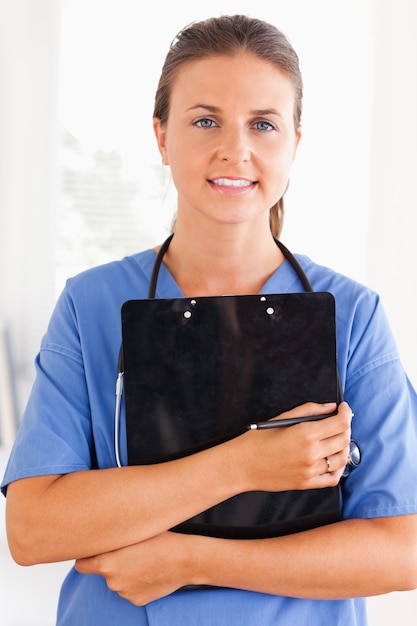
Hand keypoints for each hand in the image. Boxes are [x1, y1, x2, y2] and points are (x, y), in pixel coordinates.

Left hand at [75, 531, 195, 604]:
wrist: (185, 559)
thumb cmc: (161, 540)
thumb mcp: (132, 531)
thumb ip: (111, 537)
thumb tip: (97, 536)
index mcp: (106, 563)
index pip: (81, 564)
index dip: (86, 556)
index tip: (93, 550)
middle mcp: (112, 581)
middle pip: (102, 570)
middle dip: (111, 561)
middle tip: (129, 549)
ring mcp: (125, 593)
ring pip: (118, 579)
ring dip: (125, 571)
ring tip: (144, 558)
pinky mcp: (138, 600)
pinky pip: (131, 589)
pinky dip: (137, 581)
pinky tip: (150, 570)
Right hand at [231, 401, 351, 492]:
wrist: (242, 465)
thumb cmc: (258, 440)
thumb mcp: (282, 418)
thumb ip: (309, 410)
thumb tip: (330, 407)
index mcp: (305, 434)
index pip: (339, 423)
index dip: (346, 413)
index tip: (344, 409)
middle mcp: (311, 453)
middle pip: (343, 439)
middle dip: (346, 427)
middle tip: (341, 421)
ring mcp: (310, 471)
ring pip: (342, 458)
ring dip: (344, 446)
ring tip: (337, 439)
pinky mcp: (307, 483)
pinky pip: (333, 478)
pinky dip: (338, 468)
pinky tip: (333, 459)